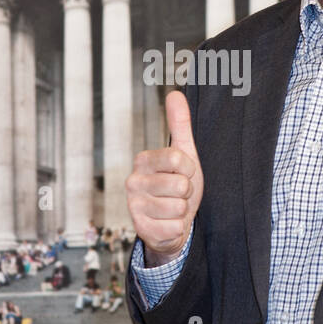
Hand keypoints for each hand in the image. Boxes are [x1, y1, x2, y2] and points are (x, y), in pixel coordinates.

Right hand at [126, 89, 203, 266]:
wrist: (172, 223)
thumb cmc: (177, 186)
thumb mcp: (183, 154)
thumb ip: (179, 124)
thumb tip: (175, 93)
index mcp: (142, 160)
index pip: (178, 158)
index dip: (189, 169)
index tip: (184, 173)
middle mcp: (132, 182)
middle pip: (180, 184)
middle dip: (187, 192)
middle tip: (177, 194)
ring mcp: (134, 207)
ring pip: (179, 207)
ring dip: (182, 211)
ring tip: (173, 209)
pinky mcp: (141, 230)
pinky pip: (175, 227)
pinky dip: (177, 228)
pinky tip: (168, 224)